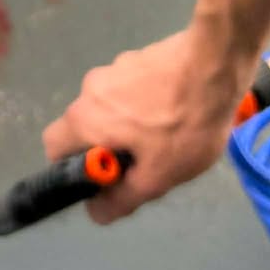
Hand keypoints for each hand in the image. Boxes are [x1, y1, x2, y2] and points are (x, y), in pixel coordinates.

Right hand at [40, 26, 253, 223]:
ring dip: (130, 126)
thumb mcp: (158, 176)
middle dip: (110, 148)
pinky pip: (130, 90)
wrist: (216, 63)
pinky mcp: (136, 58)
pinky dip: (145, 103)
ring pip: (111, 109)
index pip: (54, 148)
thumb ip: (122, 197)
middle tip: (147, 161)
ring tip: (170, 134)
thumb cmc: (184, 124)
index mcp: (84, 119)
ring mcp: (112, 69)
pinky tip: (178, 109)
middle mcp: (88, 90)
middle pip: (86, 129)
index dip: (75, 169)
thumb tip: (95, 211)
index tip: (110, 177)